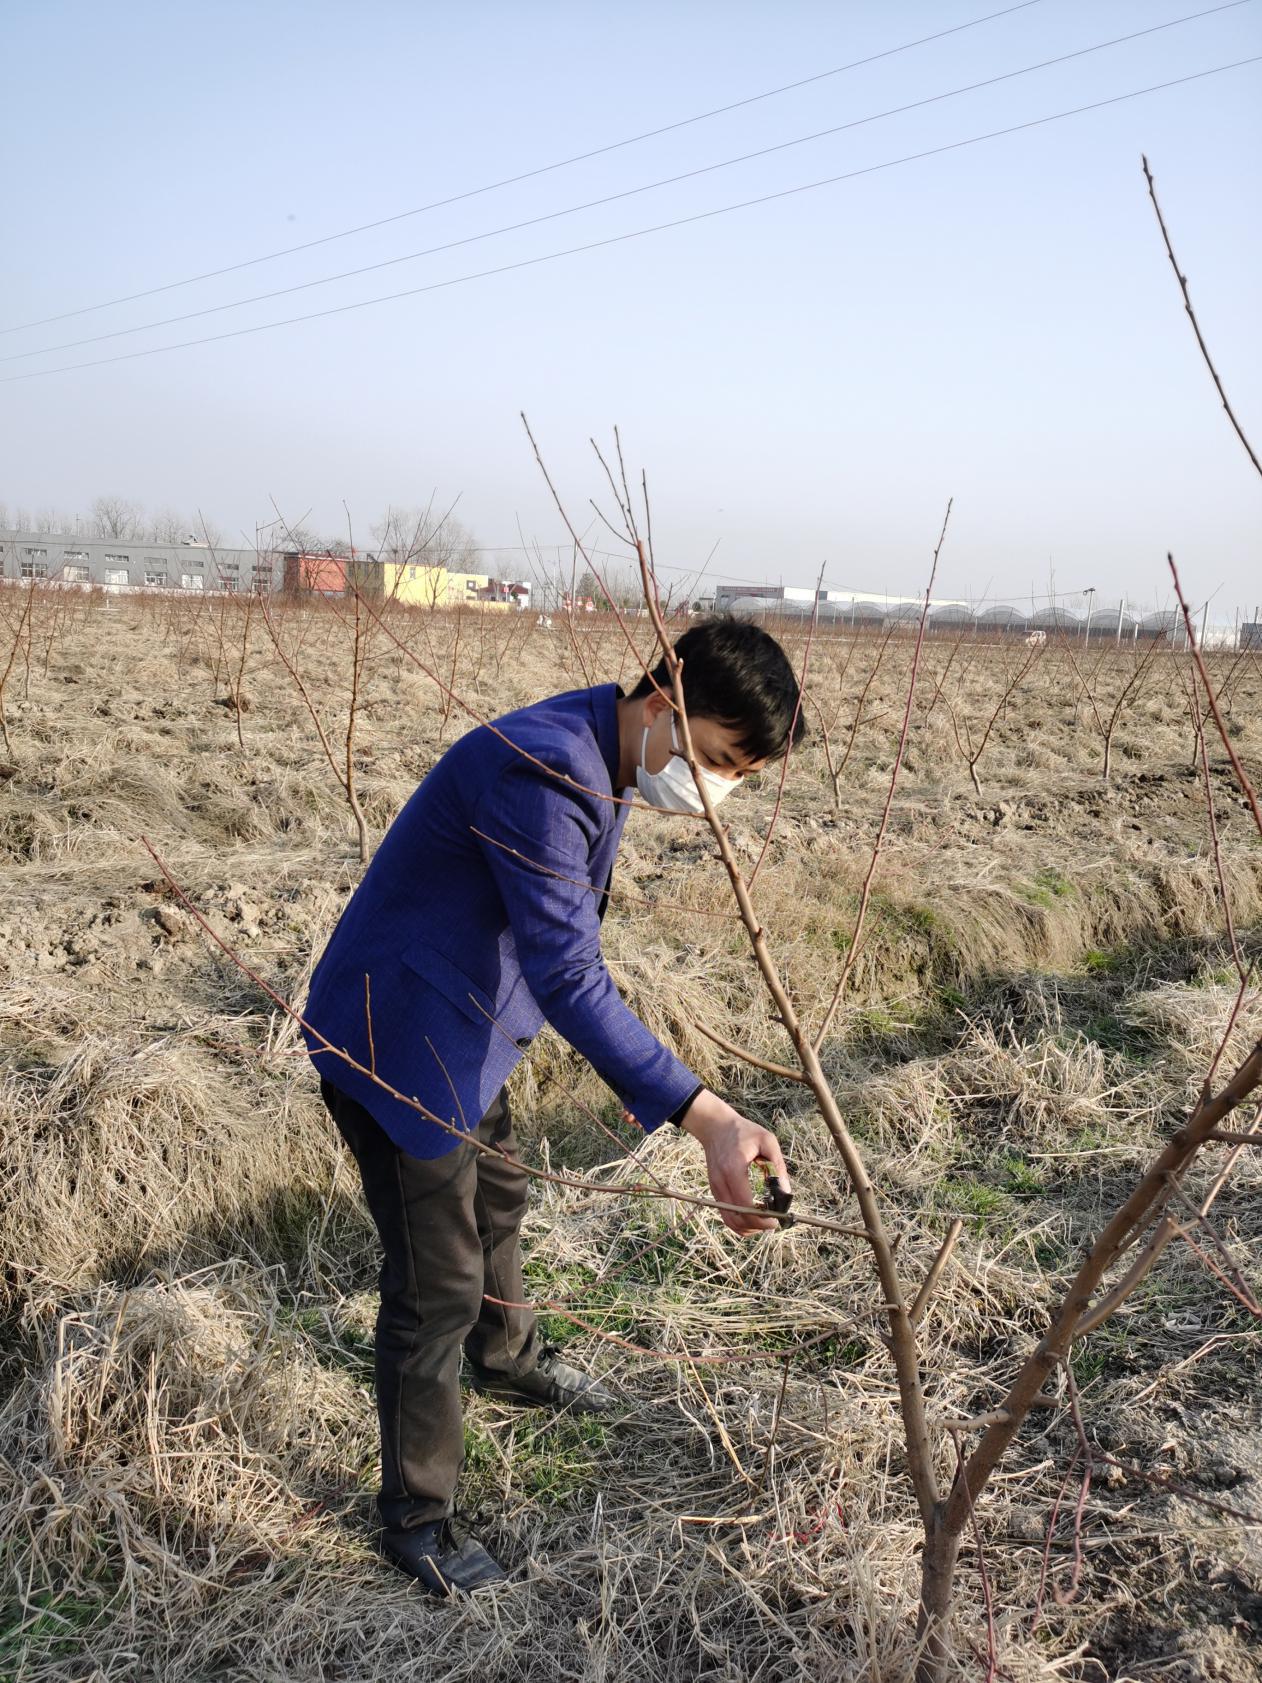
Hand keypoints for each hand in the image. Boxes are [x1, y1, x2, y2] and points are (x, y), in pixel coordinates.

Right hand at [676, 1088, 790, 1235]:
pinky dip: (740, 1223)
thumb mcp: (767, 1141)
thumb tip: (787, 1192)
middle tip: (775, 1221)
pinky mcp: (715, 1192)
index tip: (778, 1219)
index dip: (762, 1218)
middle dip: (758, 1226)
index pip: (745, 1204)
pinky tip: (754, 1218)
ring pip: (731, 1222)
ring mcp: (715, 1189)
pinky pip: (726, 1216)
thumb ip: (778, 1166)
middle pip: (738, 1218)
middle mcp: (721, 1182)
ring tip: (765, 1221)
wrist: (716, 1127)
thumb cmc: (744, 1132)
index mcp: (733, 1169)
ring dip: (749, 1228)